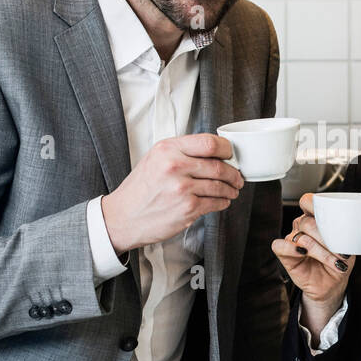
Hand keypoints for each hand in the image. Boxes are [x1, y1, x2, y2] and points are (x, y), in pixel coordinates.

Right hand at [102, 132, 243, 252]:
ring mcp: (182, 188)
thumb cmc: (140, 189)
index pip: (209, 143)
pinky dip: (223, 202)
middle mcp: (175, 166)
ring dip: (231, 189)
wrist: (123, 217)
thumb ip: (181, 152)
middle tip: (237, 177)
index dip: (226, 149)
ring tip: (232, 190)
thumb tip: (214, 152)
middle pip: (219, 165)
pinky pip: (216, 203)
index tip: (230, 154)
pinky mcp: (188, 208)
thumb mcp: (155, 159)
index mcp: (168, 149)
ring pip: (220, 186)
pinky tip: (222, 201)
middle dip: (234, 173)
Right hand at [271, 192, 355, 323]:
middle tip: (342, 252)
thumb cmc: (339, 261)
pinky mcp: (285, 254)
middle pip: (308, 222)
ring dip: (320, 251)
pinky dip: (291, 248)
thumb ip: (345, 235)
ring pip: (301, 237)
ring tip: (336, 262)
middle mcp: (302, 226)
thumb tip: (347, 230)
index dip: (314, 204)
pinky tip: (304, 253)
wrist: (332, 284)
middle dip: (327, 238)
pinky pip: (280, 246)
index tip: (330, 215)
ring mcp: (293, 239)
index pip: (308, 201)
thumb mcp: (348, 246)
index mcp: (316, 218)